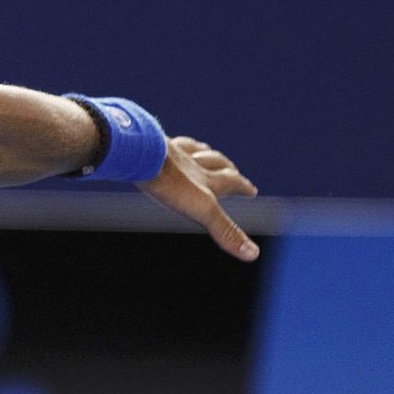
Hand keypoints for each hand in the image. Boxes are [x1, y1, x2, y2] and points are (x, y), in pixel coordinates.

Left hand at [138, 136, 259, 261]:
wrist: (140, 154)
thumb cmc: (169, 181)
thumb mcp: (201, 209)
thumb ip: (224, 229)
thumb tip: (253, 254)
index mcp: (205, 179)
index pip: (231, 182)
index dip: (242, 187)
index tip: (252, 190)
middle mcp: (190, 163)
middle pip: (214, 162)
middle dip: (226, 167)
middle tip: (232, 169)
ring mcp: (170, 151)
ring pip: (191, 148)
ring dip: (200, 151)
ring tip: (203, 149)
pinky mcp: (150, 144)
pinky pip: (163, 139)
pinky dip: (170, 142)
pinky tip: (163, 142)